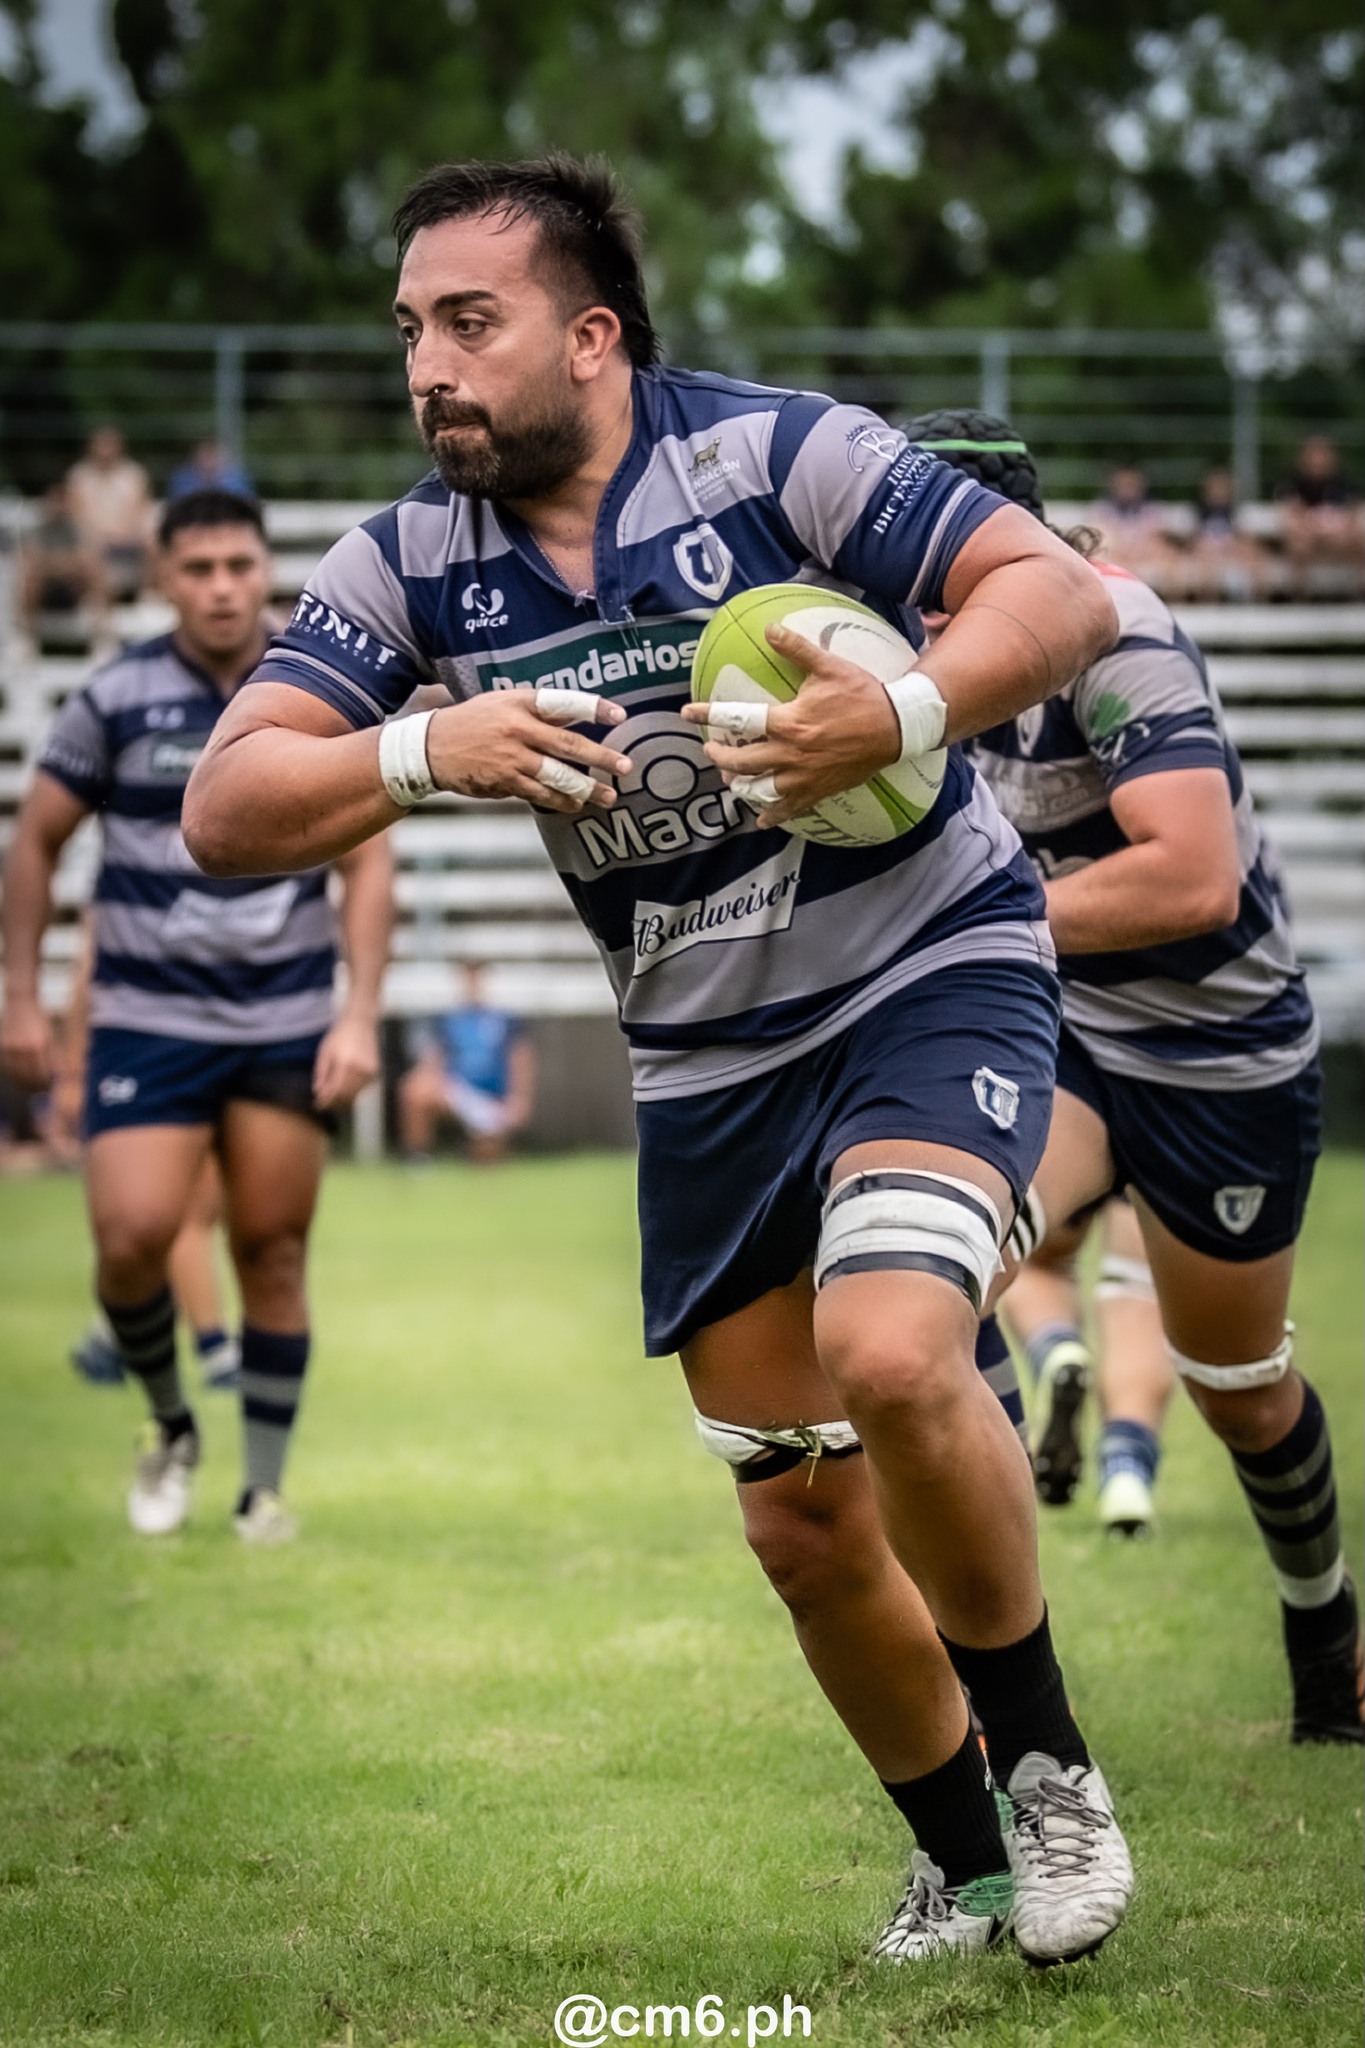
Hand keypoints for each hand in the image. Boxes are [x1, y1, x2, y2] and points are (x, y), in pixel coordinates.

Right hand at [1, 994, 55, 1092]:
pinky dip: (13, 1075)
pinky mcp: (3, 1046)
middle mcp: (26, 1048)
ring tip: (29, 1088)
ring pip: (17, 1075)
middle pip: (30, 1077)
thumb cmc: (40, 1021)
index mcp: (41, 1045)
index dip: (46, 1084)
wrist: (21, 1004)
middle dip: (35, 1088)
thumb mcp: (51, 1037)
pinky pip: (8, 1067)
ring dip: (23, 1084)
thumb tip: (57, 1077)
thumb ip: (54, 1057)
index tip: (48, 1089)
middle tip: (39, 1092)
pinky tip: (18, 1078)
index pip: (44, 1073)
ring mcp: (12, 1047)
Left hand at [313, 1010, 380, 1111]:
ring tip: (332, 1101)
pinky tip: (343, 1090)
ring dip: (343, 1100)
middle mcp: (360, 1070)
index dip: (325, 1101)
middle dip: (334, 1103)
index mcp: (346, 1064)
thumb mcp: (325, 1052)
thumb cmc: (340, 1035)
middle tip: (323, 1106)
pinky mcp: (375, 1072)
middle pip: (345, 1096)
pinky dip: (352, 1092)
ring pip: (355, 1094)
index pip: (334, 1091)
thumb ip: (321, 1073)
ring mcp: (370, 1072)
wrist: (360, 1023)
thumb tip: (318, 1092)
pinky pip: (362, 1088)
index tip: (317, 1105)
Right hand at [426, 689, 631, 813]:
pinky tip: (576, 804)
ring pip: (558, 776)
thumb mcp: (504, 704)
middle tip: (625, 766)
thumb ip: (540, 711)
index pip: (564, 702)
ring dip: (586, 788)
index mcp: (521, 704)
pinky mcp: (504, 783)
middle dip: (601, 757)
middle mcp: (518, 729)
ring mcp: (511, 758)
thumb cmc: (474, 721)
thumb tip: (578, 716)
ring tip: (608, 796)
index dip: (593, 707)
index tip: (620, 715)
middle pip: (568, 745)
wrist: (432, 747)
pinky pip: (540, 795)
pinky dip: (561, 801)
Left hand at [680, 621, 900, 827]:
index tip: (687, 713)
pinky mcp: (818, 791)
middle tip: (712, 749)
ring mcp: (803, 777)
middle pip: (740, 763)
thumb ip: (796, 648)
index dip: (708, 715)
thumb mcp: (828, 666)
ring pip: (759, 791)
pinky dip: (772, 816)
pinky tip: (762, 819)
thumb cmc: (862, 695)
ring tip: (731, 779)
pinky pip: (789, 810)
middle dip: (719, 757)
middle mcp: (790, 754)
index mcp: (789, 723)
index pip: (737, 719)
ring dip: (740, 787)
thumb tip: (769, 627)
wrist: (896, 727)